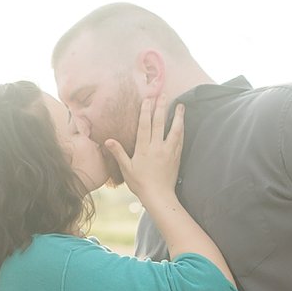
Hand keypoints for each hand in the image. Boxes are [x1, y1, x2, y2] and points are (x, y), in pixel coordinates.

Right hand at [105, 96, 182, 210]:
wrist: (159, 196)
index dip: (146, 111)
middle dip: (161, 107)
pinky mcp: (176, 156)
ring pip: (174, 130)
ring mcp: (168, 151)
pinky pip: (180, 139)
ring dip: (177, 116)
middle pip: (160, 123)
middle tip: (163, 94)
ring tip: (180, 106)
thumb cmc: (140, 183)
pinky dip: (181, 129)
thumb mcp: (126, 168)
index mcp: (143, 149)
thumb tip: (108, 140)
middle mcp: (157, 147)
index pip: (144, 125)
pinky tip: (182, 123)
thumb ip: (118, 152)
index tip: (148, 99)